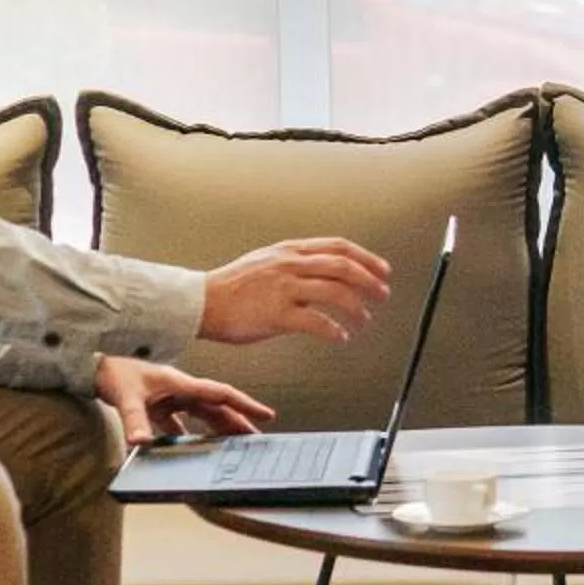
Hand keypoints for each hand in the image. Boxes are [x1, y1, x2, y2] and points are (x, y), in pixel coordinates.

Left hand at [94, 354, 273, 446]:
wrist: (89, 363)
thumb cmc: (110, 371)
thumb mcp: (124, 397)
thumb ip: (134, 421)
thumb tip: (141, 444)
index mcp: (179, 383)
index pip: (220, 394)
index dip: (244, 405)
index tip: (265, 415)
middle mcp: (178, 389)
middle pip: (215, 407)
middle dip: (238, 421)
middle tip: (257, 438)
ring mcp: (168, 396)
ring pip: (201, 414)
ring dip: (217, 428)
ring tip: (233, 444)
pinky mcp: (156, 404)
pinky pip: (179, 422)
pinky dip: (188, 435)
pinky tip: (190, 449)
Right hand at [198, 237, 392, 344]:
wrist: (201, 303)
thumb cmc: (231, 288)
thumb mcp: (265, 262)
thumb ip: (293, 263)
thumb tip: (322, 272)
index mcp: (289, 251)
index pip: (338, 247)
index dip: (366, 258)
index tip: (382, 271)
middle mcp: (289, 265)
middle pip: (343, 267)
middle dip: (369, 282)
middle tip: (382, 296)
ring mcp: (283, 288)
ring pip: (335, 293)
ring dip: (357, 308)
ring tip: (364, 320)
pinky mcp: (277, 314)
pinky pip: (317, 321)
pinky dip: (335, 330)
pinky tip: (342, 337)